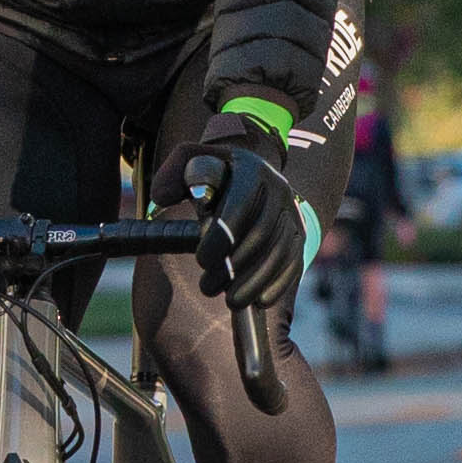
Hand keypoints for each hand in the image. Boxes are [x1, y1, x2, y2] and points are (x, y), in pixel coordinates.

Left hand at [173, 121, 305, 307]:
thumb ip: (171, 174)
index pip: (240, 202)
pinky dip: (278, 283)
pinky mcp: (299, 235)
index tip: (201, 260)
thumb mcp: (190, 161)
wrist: (250, 178)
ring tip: (231, 301)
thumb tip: (162, 197)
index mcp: (251, 169)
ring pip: (281, 251)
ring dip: (255, 281)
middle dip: (235, 265)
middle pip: (262, 232)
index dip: (222, 234)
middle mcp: (278, 189)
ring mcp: (291, 213)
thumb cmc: (213, 174)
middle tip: (207, 287)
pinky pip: (294, 262)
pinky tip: (259, 300)